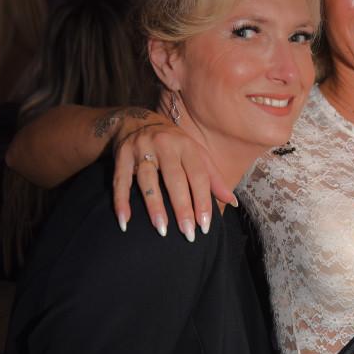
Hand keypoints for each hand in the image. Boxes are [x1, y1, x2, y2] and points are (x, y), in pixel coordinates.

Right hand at [111, 115, 236, 238]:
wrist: (136, 120)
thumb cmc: (174, 145)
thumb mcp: (196, 154)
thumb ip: (213, 178)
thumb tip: (232, 202)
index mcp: (186, 145)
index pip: (198, 175)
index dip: (202, 200)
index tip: (204, 226)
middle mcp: (164, 144)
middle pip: (174, 179)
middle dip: (182, 207)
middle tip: (187, 233)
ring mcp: (141, 148)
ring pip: (148, 180)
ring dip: (154, 206)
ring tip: (161, 230)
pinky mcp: (121, 155)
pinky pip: (120, 181)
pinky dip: (120, 202)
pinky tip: (124, 222)